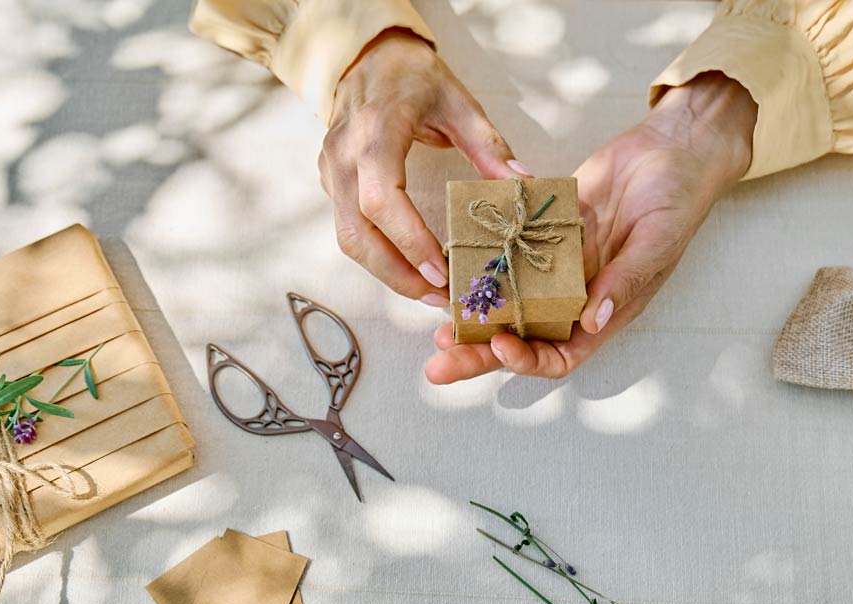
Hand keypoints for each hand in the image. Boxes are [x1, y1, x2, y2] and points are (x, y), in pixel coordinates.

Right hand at [320, 29, 529, 306]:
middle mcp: (344, 156)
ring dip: (386, 272)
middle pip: (357, 234)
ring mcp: (331, 170)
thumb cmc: (412, 75)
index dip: (408, 241)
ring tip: (427, 290)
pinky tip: (408, 265)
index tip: (440, 270)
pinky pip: (347, 228)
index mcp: (376, 132)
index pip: (382, 199)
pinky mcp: (328, 182)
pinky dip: (377, 255)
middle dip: (397, 274)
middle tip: (439, 297)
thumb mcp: (458, 101)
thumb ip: (489, 147)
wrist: (366, 56)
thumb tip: (523, 187)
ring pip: (348, 239)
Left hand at [425, 72, 756, 382]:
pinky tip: (453, 252)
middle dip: (478, 351)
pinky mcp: (541, 228)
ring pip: (504, 296)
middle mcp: (572, 294)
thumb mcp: (657, 243)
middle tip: (437, 360)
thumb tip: (594, 319)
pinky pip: (506, 245)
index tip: (498, 344)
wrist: (671, 147)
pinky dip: (481, 251)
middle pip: (520, 336)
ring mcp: (553, 262)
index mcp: (602, 310)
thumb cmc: (678, 200)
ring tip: (437, 310)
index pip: (560, 354)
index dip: (528, 359)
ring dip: (472, 307)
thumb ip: (624, 281)